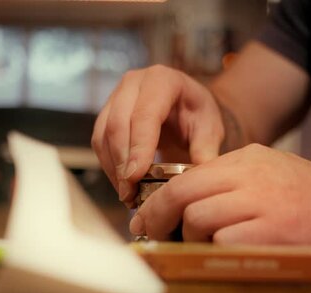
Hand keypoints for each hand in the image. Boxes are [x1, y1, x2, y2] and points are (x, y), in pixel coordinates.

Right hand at [91, 65, 224, 206]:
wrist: (187, 108)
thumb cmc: (199, 115)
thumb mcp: (211, 128)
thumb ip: (205, 149)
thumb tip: (196, 176)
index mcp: (162, 79)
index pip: (145, 114)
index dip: (139, 146)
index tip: (136, 176)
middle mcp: (133, 83)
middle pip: (118, 124)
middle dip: (122, 163)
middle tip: (130, 192)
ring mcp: (116, 97)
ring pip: (103, 135)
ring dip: (113, 169)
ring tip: (128, 195)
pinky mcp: (106, 115)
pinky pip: (99, 143)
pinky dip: (110, 168)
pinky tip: (123, 186)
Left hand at [130, 144, 310, 253]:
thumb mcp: (273, 175)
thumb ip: (234, 183)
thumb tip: (189, 204)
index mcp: (249, 158)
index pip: (188, 176)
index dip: (159, 199)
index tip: (147, 216)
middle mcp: (252, 174)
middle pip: (184, 192)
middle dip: (158, 217)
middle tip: (150, 234)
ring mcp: (263, 202)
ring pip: (198, 217)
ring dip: (192, 239)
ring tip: (205, 248)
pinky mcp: (273, 232)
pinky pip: (224, 242)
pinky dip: (218, 253)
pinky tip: (231, 256)